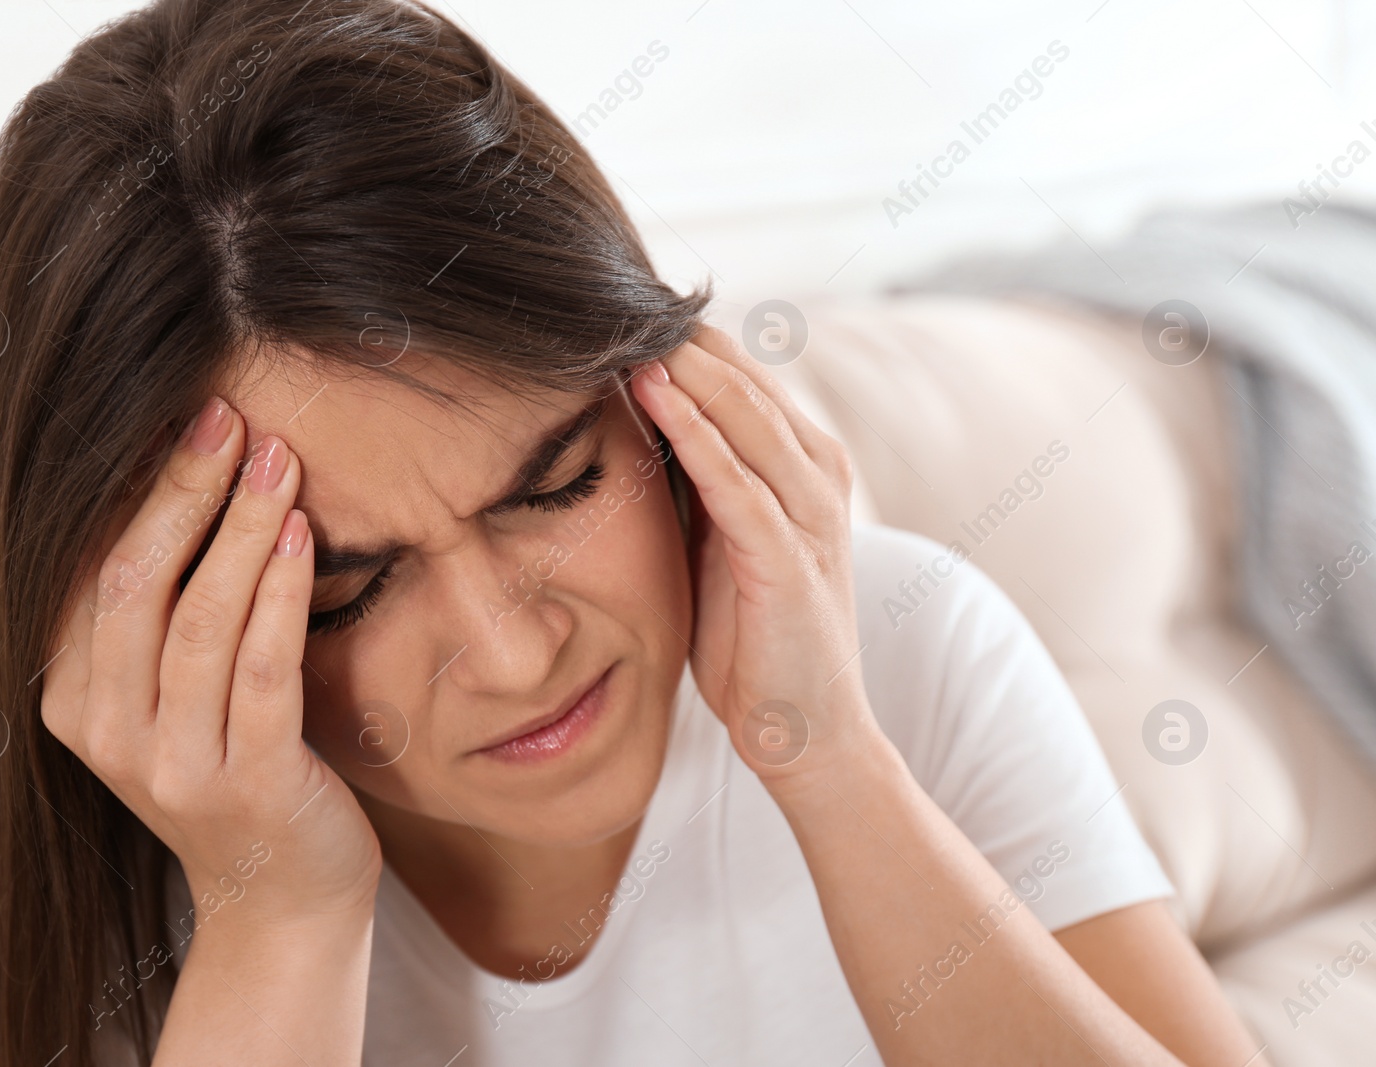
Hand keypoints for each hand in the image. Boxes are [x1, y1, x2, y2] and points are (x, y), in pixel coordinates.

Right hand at [41, 396, 381, 929]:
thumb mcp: (175, 696)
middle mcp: (109, 735)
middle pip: (134, 584)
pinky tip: (299, 535)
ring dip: (239, 528)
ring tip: (276, 458)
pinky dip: (277, 595)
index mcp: (76, 702)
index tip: (182, 415)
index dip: (134, 490)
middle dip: (182, 491)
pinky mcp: (249, 786)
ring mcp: (174, 766)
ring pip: (197, 621)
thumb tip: (181, 478)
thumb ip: (160, 616)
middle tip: (227, 415)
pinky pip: (260, 672)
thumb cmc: (239, 771)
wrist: (284, 898)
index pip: (90, 573)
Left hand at [628, 328, 876, 782]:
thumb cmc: (755, 634)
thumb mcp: (721, 539)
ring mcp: (810, 513)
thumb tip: (636, 418)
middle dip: (677, 337)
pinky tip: (653, 394)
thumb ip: (698, 479)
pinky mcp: (788, 557)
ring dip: (684, 366)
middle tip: (610, 297)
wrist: (805, 729)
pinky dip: (694, 432)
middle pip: (742, 378)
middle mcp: (817, 474)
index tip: (614, 307)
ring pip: (744, 415)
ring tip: (625, 324)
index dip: (680, 338)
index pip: (739, 375)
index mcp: (804, 463)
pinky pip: (736, 481)